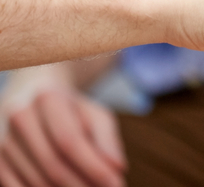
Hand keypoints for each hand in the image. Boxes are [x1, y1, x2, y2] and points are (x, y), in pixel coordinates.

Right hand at [0, 69, 124, 186]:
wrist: (32, 99)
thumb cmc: (71, 110)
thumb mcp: (95, 115)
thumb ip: (107, 140)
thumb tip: (118, 168)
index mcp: (47, 99)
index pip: (70, 141)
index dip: (94, 167)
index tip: (117, 183)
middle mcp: (19, 117)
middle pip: (52, 164)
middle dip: (82, 185)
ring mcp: (2, 140)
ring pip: (36, 180)